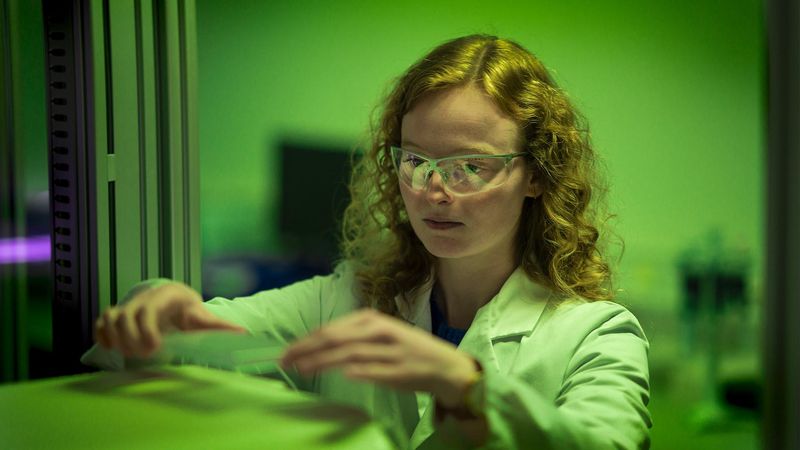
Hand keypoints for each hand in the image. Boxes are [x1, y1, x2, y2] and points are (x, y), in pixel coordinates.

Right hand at [94, 281, 244, 357]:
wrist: (174, 299)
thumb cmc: (190, 309)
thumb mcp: (204, 316)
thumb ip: (219, 326)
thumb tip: (242, 333)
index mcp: (164, 297)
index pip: (148, 310)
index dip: (147, 330)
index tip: (154, 348)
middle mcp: (142, 298)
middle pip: (125, 315)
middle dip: (131, 338)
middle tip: (143, 355)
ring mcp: (128, 305)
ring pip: (110, 316)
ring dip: (115, 337)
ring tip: (128, 354)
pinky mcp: (117, 314)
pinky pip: (101, 321)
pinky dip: (101, 334)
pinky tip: (110, 348)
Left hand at [280, 309, 477, 407]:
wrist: (443, 365)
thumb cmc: (405, 349)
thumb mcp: (378, 334)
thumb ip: (351, 337)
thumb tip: (315, 345)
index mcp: (371, 319)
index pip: (330, 329)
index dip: (305, 341)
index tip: (285, 353)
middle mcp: (379, 331)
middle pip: (335, 339)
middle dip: (306, 350)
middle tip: (284, 362)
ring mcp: (389, 351)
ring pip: (349, 354)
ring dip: (322, 362)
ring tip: (302, 370)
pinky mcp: (399, 370)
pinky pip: (374, 370)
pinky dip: (357, 371)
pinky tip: (343, 374)